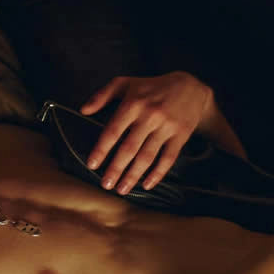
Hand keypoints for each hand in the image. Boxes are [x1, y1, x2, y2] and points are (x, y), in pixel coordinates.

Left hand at [81, 71, 215, 193]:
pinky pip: (168, 158)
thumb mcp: (125, 83)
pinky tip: (147, 185)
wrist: (190, 87)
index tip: (92, 165)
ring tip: (122, 189)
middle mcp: (150, 116)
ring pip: (147, 156)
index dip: (102, 149)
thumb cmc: (150, 87)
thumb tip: (83, 110)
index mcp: (133, 104)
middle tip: (105, 185)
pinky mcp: (181, 135)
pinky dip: (158, 173)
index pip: (113, 130)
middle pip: (129, 148)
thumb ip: (102, 95)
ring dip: (133, 175)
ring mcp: (166, 126)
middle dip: (116, 169)